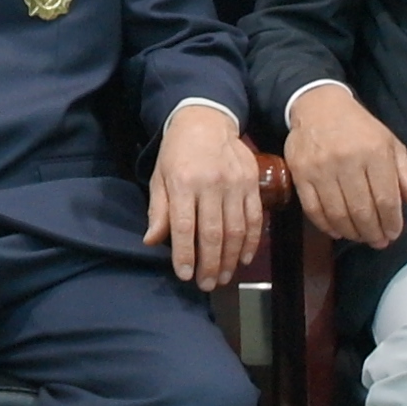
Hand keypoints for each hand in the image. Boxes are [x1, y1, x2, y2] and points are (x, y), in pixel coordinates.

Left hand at [149, 102, 264, 289]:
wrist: (207, 120)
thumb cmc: (177, 152)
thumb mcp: (160, 176)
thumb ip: (159, 209)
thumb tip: (151, 241)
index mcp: (183, 182)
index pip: (184, 226)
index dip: (185, 254)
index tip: (185, 275)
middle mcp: (211, 184)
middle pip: (212, 233)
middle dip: (209, 264)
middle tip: (206, 285)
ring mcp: (235, 184)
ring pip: (235, 230)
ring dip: (230, 258)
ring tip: (223, 277)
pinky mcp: (252, 184)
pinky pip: (254, 218)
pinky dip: (251, 241)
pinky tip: (243, 258)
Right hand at [280, 83, 406, 249]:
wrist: (319, 106)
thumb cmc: (360, 128)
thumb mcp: (390, 144)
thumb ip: (406, 175)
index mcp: (375, 152)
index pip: (386, 198)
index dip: (392, 222)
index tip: (394, 233)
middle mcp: (348, 161)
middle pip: (362, 210)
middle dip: (373, 232)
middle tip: (378, 242)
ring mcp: (321, 168)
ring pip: (338, 213)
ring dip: (352, 232)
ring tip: (360, 237)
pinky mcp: (300, 173)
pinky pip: (313, 209)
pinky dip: (326, 225)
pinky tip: (337, 231)